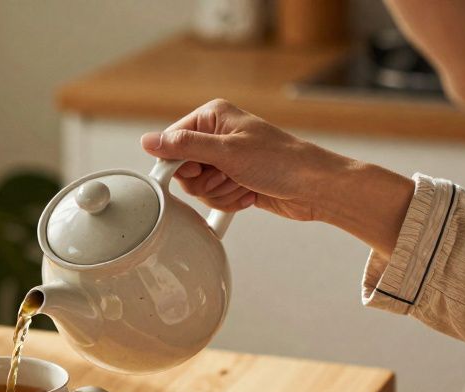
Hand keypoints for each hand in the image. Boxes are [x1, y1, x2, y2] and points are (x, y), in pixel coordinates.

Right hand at [140, 99, 414, 256]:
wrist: (315, 188)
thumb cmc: (281, 162)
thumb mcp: (227, 152)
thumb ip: (184, 147)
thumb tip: (148, 141)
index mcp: (213, 116)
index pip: (172, 143)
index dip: (182, 164)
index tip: (201, 171)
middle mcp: (217, 136)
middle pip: (183, 170)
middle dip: (206, 182)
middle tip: (229, 176)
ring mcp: (227, 160)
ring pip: (199, 188)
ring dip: (221, 193)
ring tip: (244, 184)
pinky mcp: (235, 181)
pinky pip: (215, 198)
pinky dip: (230, 201)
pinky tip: (249, 194)